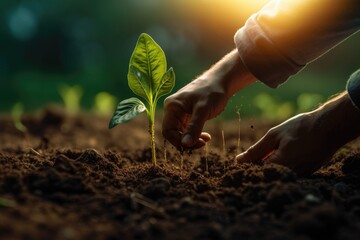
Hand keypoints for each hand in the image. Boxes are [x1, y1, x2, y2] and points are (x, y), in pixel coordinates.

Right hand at [162, 49, 255, 149]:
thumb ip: (194, 127)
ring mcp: (179, 112)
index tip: (195, 144)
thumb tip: (185, 144)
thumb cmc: (212, 92)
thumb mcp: (203, 110)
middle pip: (173, 133)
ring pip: (181, 133)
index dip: (179, 141)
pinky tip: (206, 136)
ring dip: (192, 139)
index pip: (168, 131)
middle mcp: (172, 109)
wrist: (222, 81)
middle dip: (187, 141)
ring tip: (205, 140)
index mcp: (172, 107)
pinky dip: (195, 134)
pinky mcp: (187, 115)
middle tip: (202, 143)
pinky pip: (187, 129)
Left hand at [236, 92, 359, 175]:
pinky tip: (286, 152)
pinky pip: (289, 172)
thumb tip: (238, 160)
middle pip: (267, 175)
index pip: (256, 172)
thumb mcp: (274, 136)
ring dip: (271, 165)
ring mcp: (300, 175)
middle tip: (259, 153)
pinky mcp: (307, 173)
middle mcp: (290, 174)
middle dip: (258, 166)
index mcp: (280, 165)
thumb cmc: (301, 128)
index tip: (241, 162)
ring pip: (278, 174)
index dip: (247, 166)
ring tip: (276, 150)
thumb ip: (256, 150)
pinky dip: (283, 165)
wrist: (330, 127)